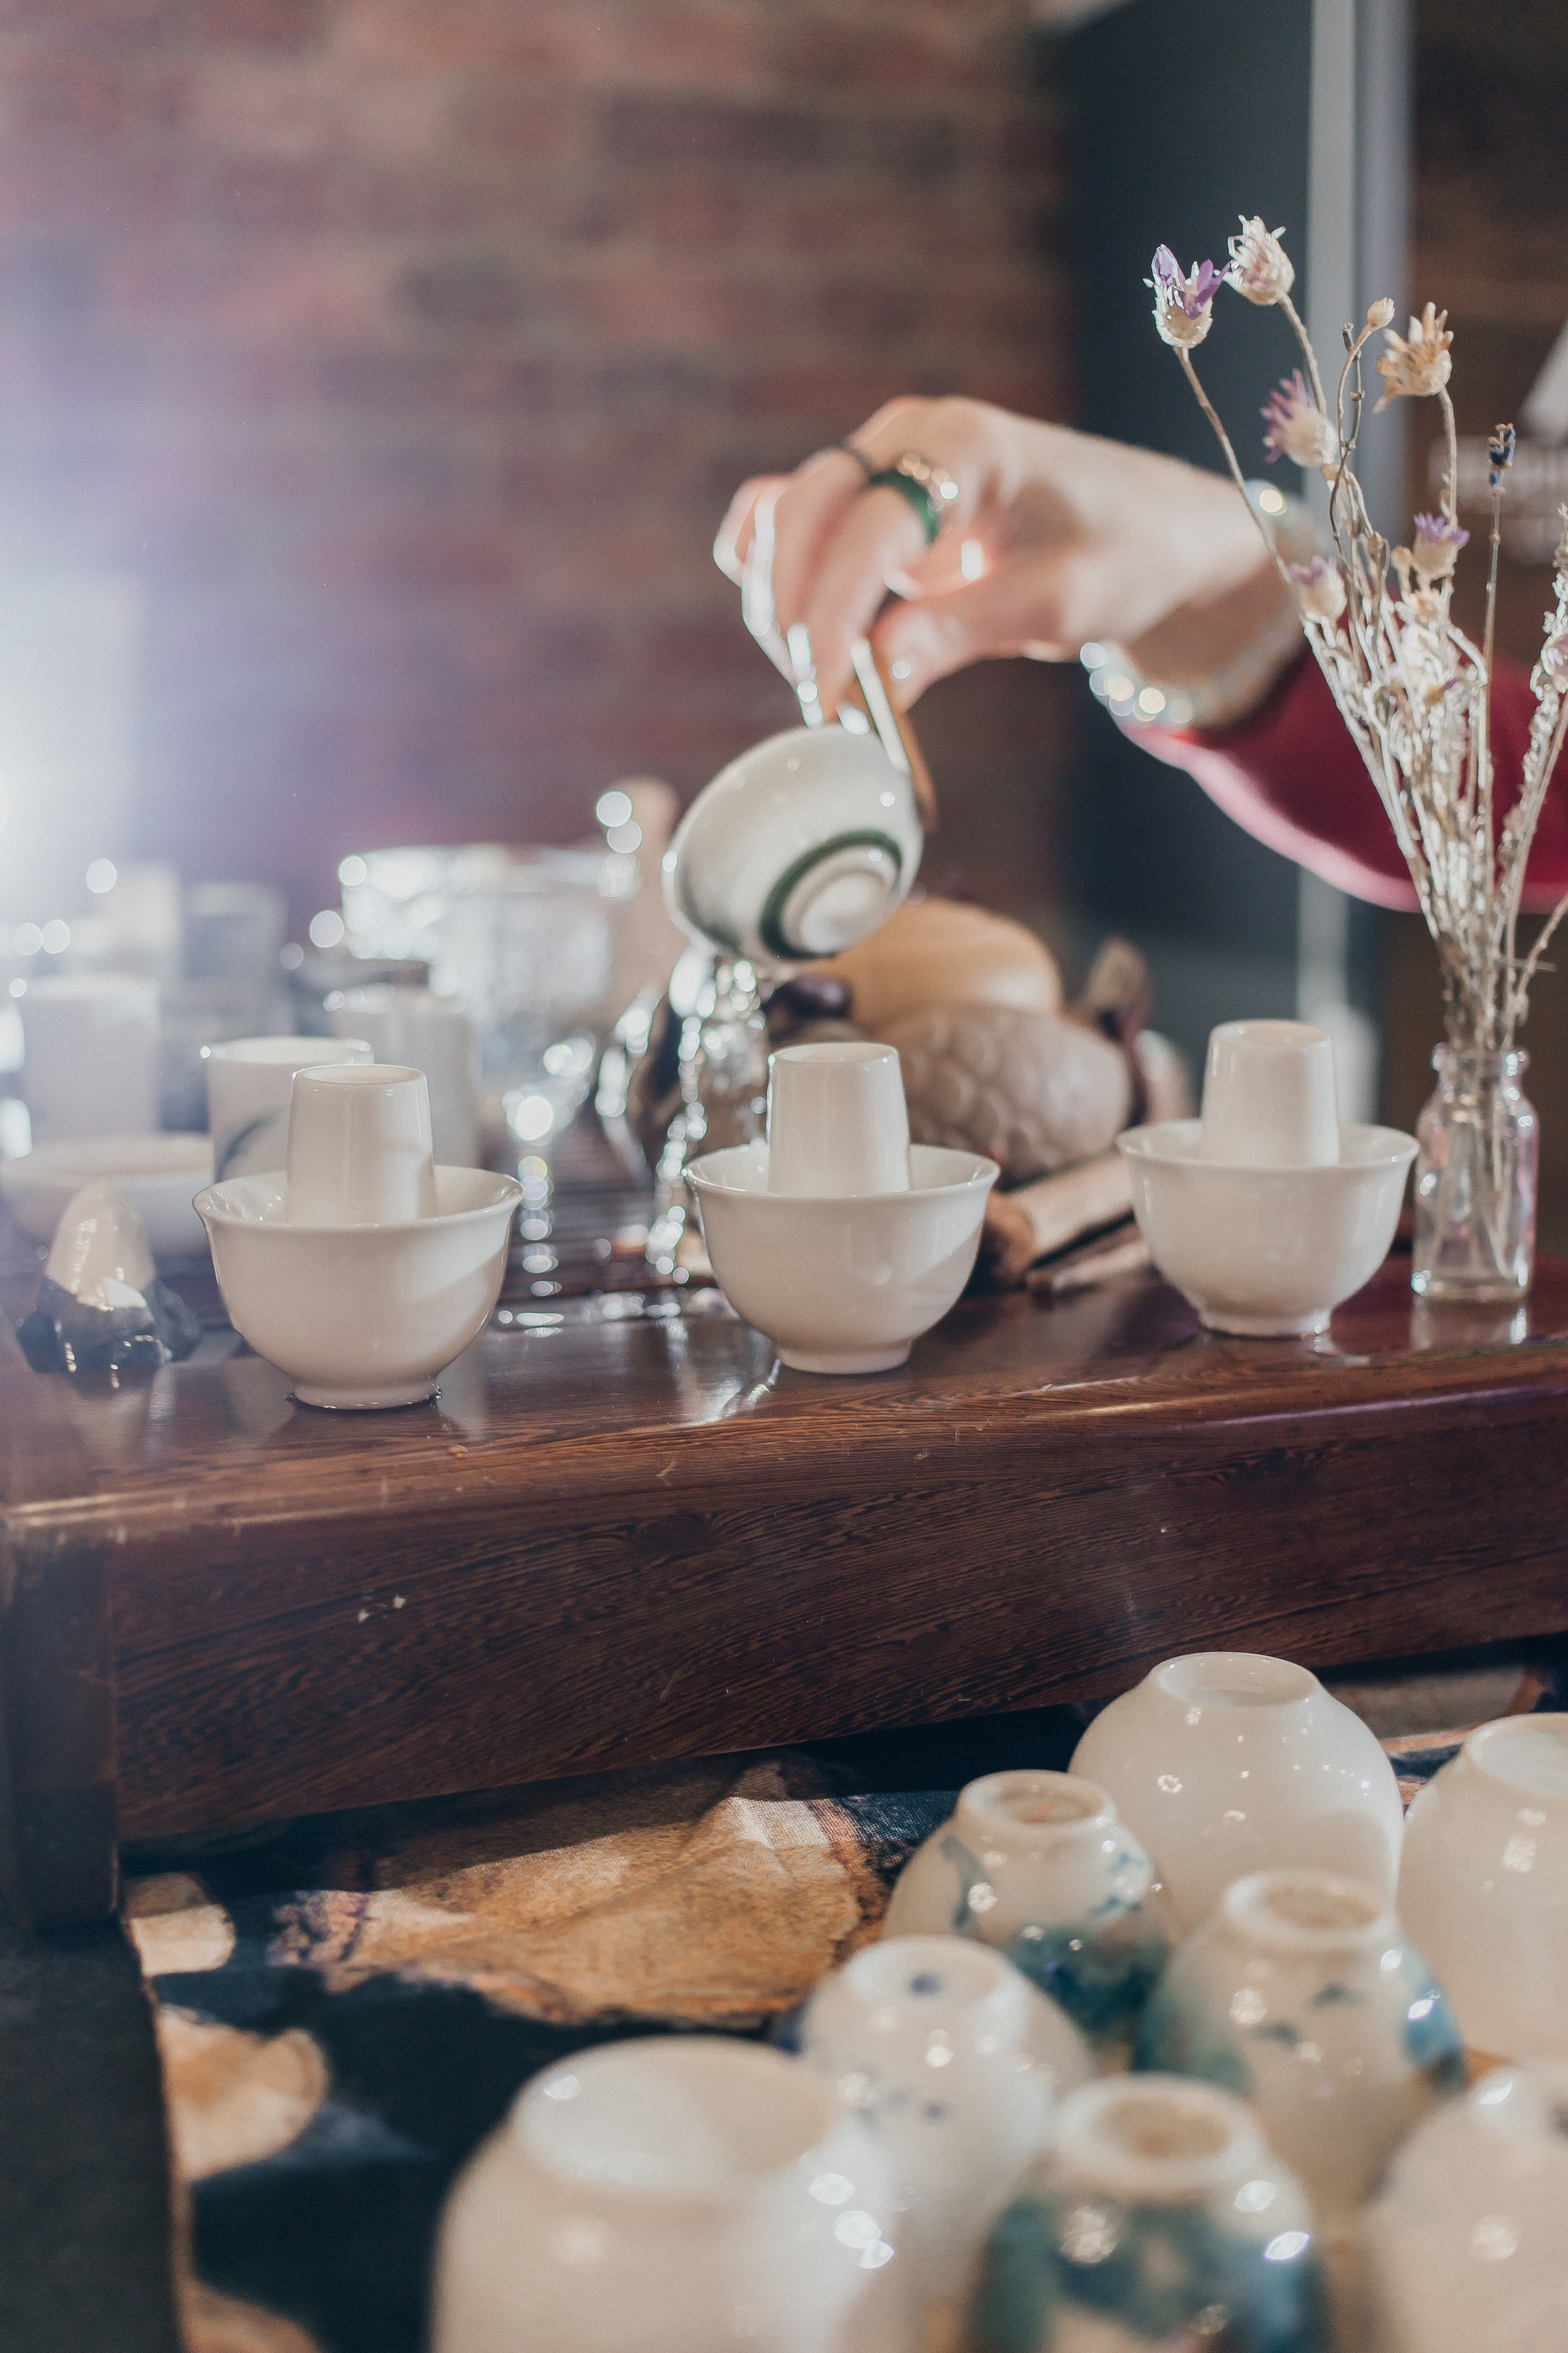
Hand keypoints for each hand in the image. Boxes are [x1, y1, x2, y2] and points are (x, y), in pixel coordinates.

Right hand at [714, 396, 1283, 717]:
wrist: (1153, 527)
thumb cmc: (1121, 553)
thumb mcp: (1057, 602)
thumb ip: (959, 631)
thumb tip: (871, 675)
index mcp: (962, 445)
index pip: (865, 530)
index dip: (832, 618)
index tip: (827, 695)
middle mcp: (906, 437)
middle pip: (800, 515)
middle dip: (794, 615)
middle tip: (821, 703)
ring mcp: (879, 460)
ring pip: (780, 521)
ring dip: (781, 603)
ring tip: (826, 681)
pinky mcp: (867, 498)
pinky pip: (782, 521)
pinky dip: (777, 577)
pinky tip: (809, 635)